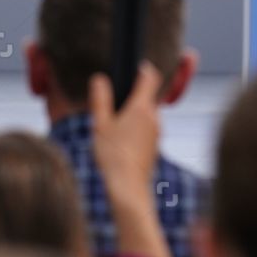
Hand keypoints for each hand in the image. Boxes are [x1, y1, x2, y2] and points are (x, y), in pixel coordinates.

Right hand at [89, 64, 163, 202]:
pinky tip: (119, 142)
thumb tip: (100, 78)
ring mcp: (157, 133)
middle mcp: (154, 117)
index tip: (132, 67)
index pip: (149, 77)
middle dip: (131, 95)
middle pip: (146, 96)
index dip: (142, 68)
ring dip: (132, 113)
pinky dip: (135, 128)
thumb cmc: (113, 156)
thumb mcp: (100, 124)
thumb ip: (100, 99)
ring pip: (146, 114)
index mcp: (142, 107)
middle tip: (112, 102)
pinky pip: (146, 129)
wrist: (128, 188)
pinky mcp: (154, 146)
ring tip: (112, 126)